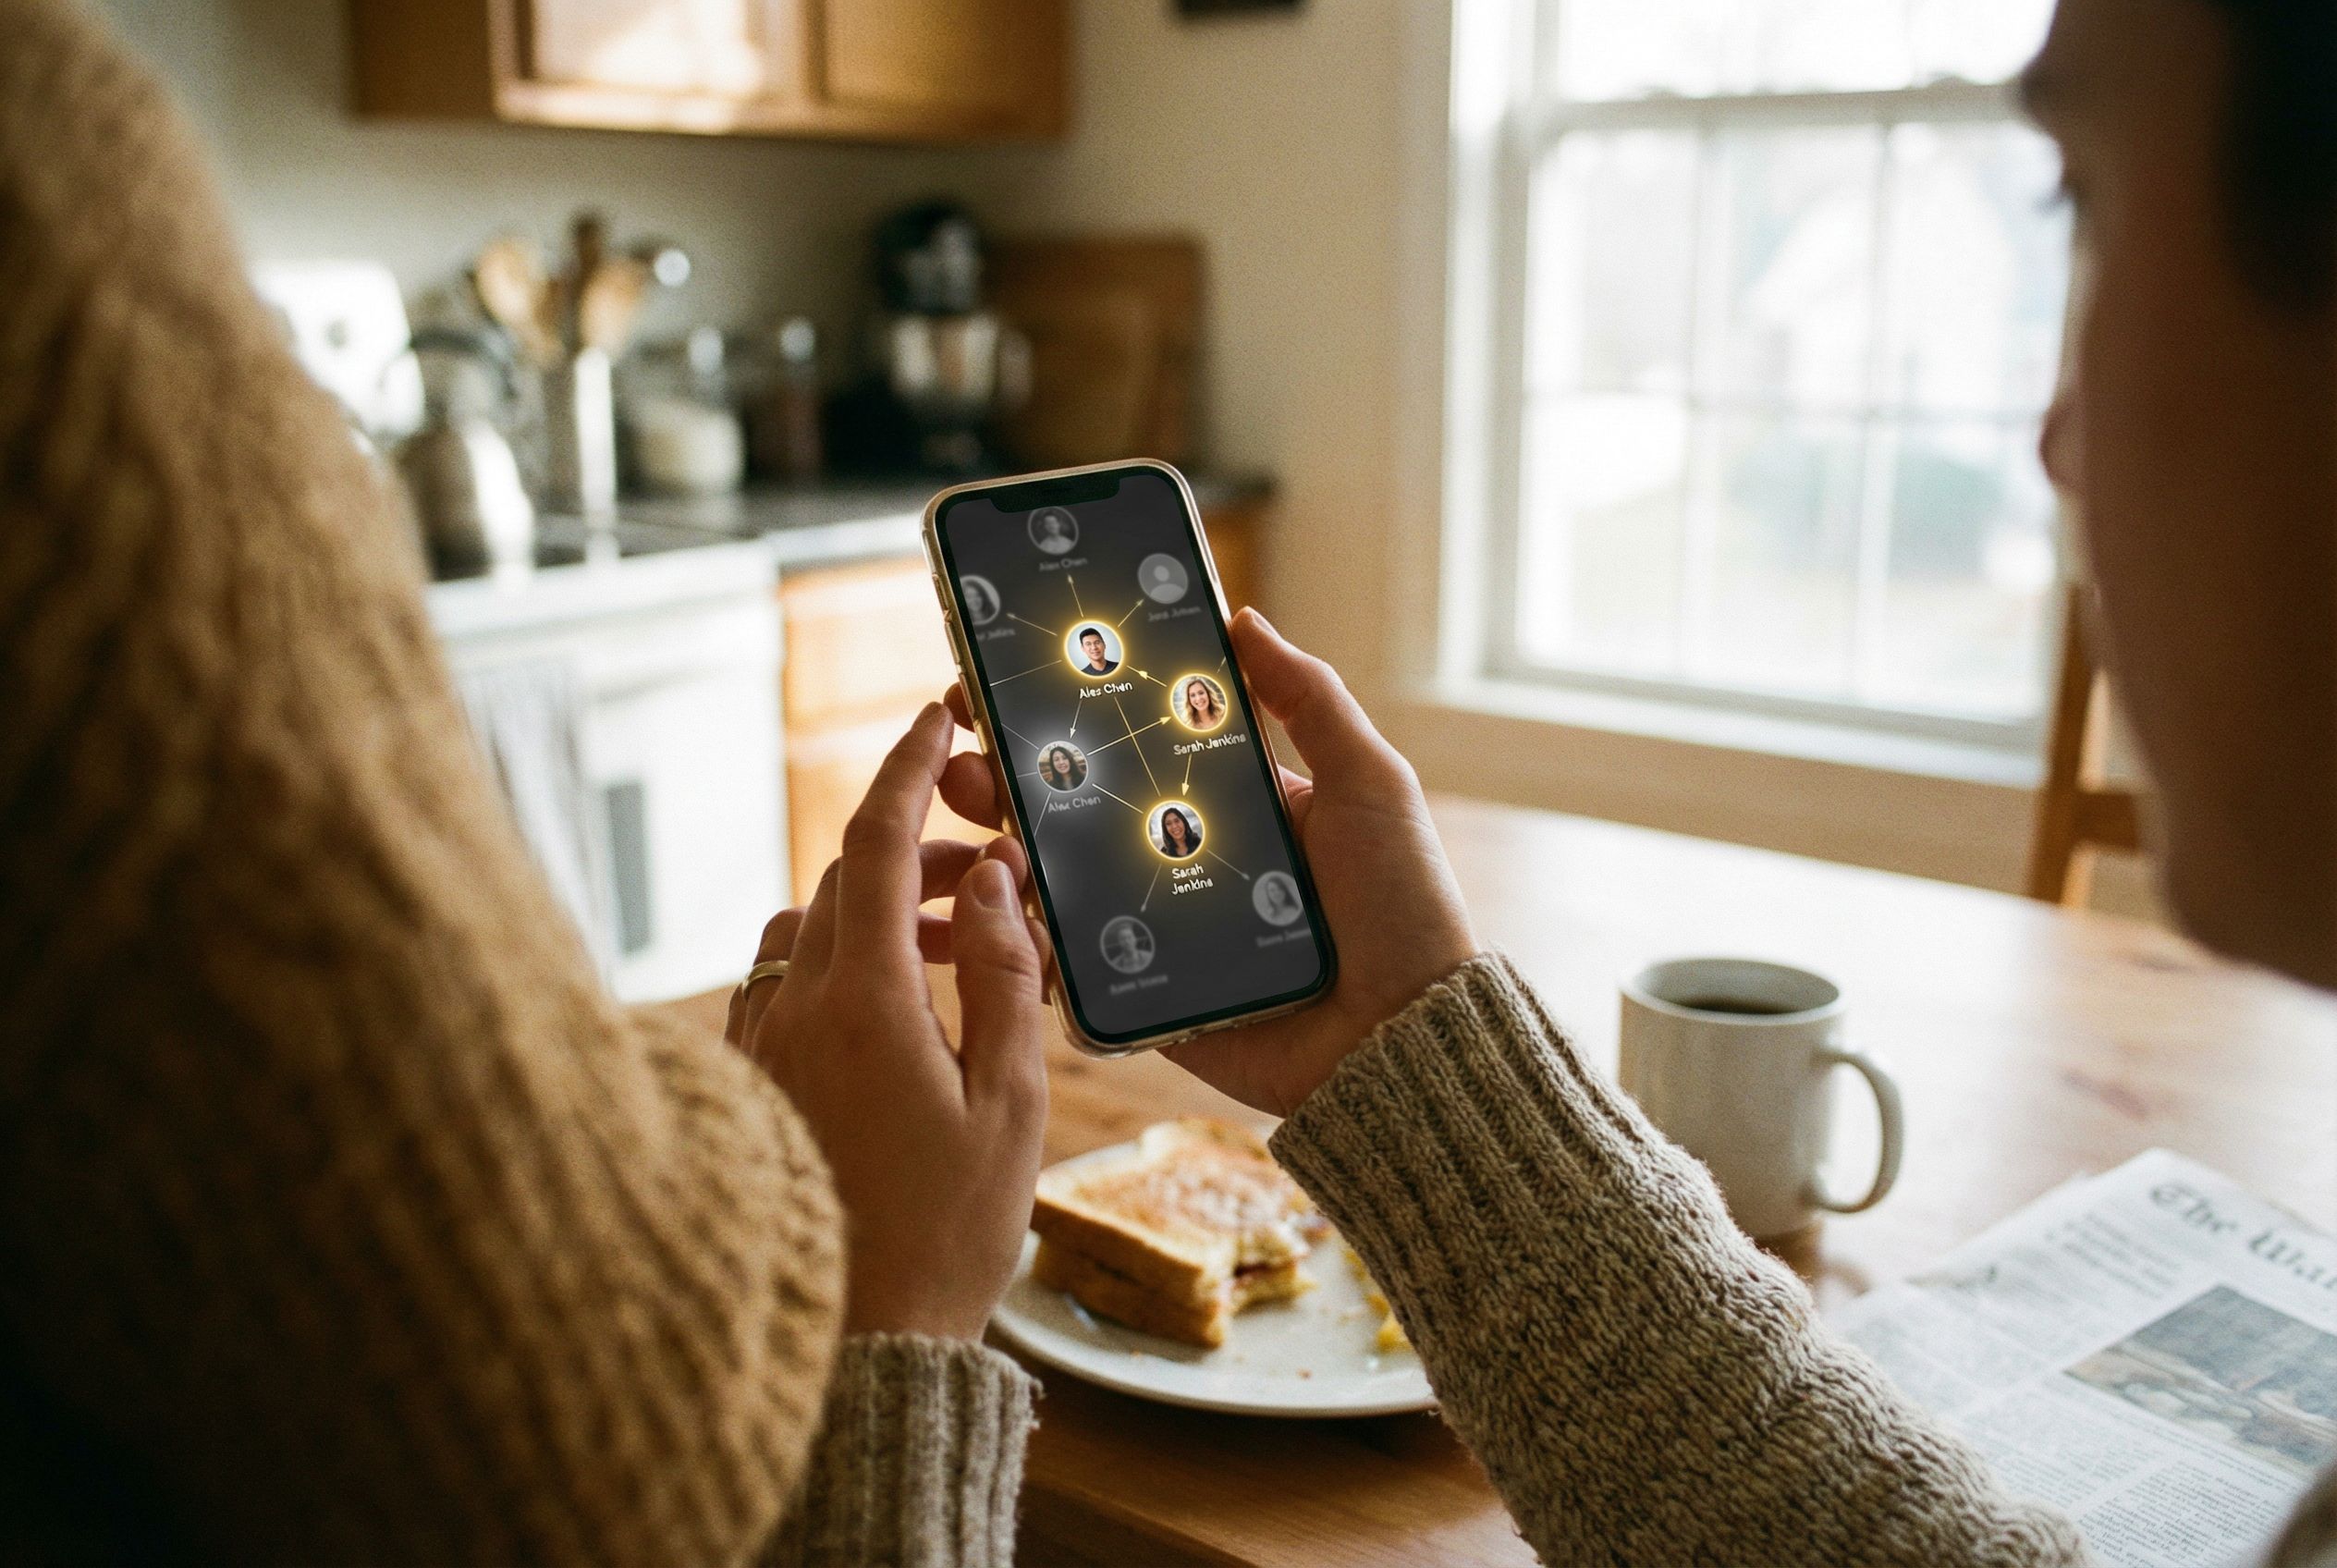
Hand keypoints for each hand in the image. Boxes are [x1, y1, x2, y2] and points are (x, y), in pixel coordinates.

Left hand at [729, 703, 1049, 1339]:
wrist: (861, 1345)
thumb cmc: (948, 1232)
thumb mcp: (1009, 1102)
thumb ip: (1000, 976)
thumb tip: (984, 875)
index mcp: (862, 1001)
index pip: (872, 841)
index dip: (904, 766)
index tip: (935, 715)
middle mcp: (791, 1010)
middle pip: (842, 880)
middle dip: (916, 853)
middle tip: (988, 875)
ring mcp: (759, 1049)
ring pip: (807, 932)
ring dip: (876, 914)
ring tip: (950, 952)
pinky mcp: (748, 1089)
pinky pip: (779, 988)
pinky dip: (834, 967)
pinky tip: (888, 1013)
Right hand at [940, 609, 1476, 1116]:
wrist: (1404, 1038)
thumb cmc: (1402, 907)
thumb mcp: (1368, 784)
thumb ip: (1308, 701)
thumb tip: (1242, 619)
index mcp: (1231, 806)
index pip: (1139, 743)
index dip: (1080, 707)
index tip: (1018, 668)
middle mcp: (1183, 861)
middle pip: (1081, 805)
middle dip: (1014, 762)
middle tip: (965, 728)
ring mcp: (1157, 929)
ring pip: (1059, 877)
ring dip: (1000, 832)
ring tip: (966, 793)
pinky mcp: (1142, 996)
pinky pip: (1068, 963)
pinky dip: (1022, 929)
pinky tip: (987, 888)